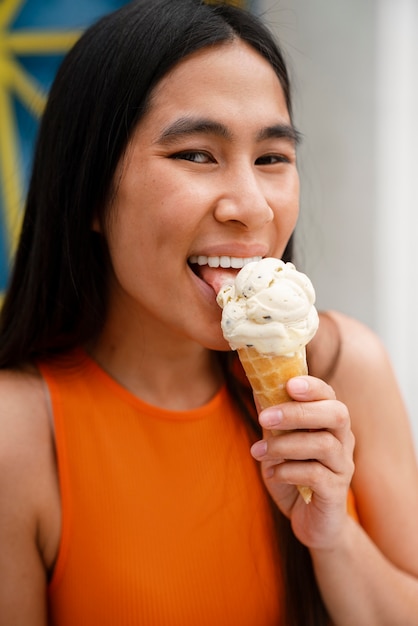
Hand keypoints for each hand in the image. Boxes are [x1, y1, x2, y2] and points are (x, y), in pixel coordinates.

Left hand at [250, 375, 354, 548]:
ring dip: (285, 444)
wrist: (311, 523)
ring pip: (324, 444)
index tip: (289, 384)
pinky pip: (316, 475)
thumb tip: (257, 387)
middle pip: (336, 414)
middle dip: (299, 412)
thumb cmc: (294, 476)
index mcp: (330, 423)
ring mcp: (343, 466)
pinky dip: (288, 471)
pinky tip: (271, 473)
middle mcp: (343, 440)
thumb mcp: (278, 443)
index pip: (329, 395)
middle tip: (264, 417)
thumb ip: (272, 419)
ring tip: (258, 451)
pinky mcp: (336, 492)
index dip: (312, 386)